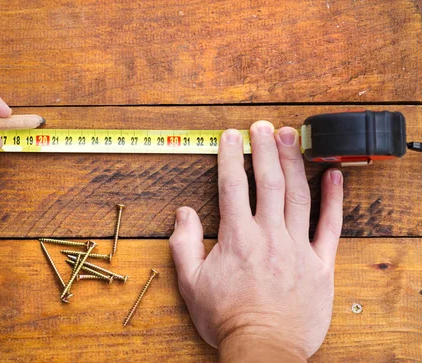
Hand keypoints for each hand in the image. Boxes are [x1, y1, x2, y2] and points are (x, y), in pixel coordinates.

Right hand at [169, 121, 342, 360]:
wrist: (263, 348)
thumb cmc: (227, 318)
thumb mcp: (191, 284)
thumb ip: (184, 245)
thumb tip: (184, 214)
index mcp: (237, 239)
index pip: (233, 187)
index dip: (231, 157)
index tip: (230, 137)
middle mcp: (269, 237)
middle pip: (268, 182)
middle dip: (264, 149)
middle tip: (262, 125)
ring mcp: (297, 248)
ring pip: (297, 195)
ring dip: (293, 162)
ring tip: (290, 135)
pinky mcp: (320, 264)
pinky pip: (330, 226)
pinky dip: (333, 199)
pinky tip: (332, 175)